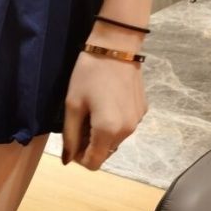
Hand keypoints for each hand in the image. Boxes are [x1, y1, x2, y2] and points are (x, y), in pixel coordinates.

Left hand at [61, 49, 147, 169]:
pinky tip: (106, 104)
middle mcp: (127, 131)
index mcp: (108, 131)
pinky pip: (124, 127)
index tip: (72, 141)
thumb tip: (68, 159)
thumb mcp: (73, 105)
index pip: (93, 163)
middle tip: (79, 122)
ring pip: (115, 141)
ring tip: (92, 111)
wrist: (117, 46)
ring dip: (101, 134)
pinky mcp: (142, 110)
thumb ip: (70, 136)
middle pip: (104, 153)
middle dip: (89, 145)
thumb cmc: (89, 74)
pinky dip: (113, 123)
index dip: (79, 158)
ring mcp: (137, 121)